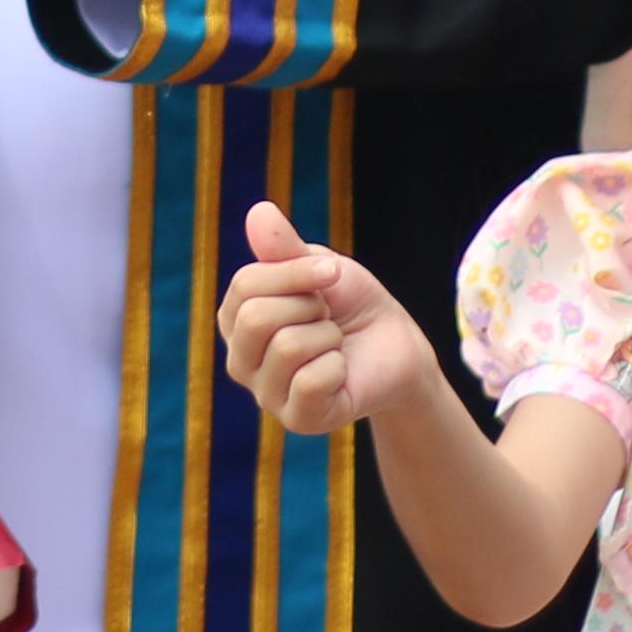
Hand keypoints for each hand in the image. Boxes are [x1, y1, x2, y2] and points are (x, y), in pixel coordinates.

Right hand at [214, 199, 439, 435]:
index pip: (245, 285)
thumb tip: (258, 212)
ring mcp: (266, 394)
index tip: (331, 273)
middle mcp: (240, 360)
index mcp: (235, 319)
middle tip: (328, 317)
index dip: (296, 272)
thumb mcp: (319, 266)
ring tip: (334, 343)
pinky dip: (338, 366)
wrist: (396, 345)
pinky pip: (311, 382)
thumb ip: (285, 246)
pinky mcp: (298, 420)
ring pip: (287, 347)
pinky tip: (341, 371)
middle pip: (256, 318)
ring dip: (327, 336)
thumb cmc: (351, 304)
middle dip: (310, 306)